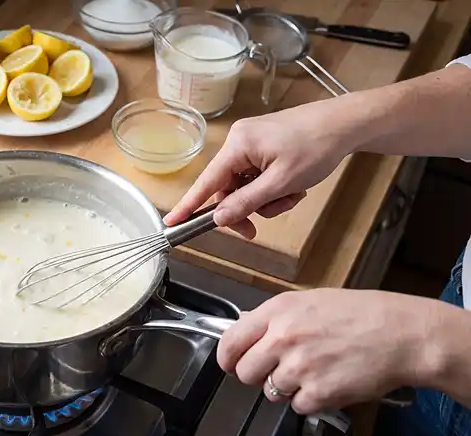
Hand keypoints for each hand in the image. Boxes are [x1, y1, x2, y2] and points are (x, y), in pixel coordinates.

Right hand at [164, 100, 356, 238]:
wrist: (346, 124)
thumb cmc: (317, 146)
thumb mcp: (281, 182)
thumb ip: (247, 202)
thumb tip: (219, 218)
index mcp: (238, 145)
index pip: (206, 182)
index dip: (188, 205)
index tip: (171, 222)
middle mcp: (239, 142)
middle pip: (227, 189)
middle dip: (245, 209)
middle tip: (256, 230)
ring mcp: (251, 143)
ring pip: (244, 187)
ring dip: (265, 200)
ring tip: (292, 195)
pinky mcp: (263, 146)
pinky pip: (256, 177)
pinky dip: (272, 189)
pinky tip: (293, 187)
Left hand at [218, 288, 442, 413]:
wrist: (402, 334)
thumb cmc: (362, 314)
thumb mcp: (310, 300)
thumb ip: (276, 316)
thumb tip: (247, 327)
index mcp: (278, 311)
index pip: (230, 341)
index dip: (228, 358)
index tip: (232, 364)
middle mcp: (283, 338)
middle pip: (245, 372)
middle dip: (258, 375)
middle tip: (278, 370)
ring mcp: (300, 367)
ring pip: (271, 392)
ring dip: (288, 387)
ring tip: (314, 371)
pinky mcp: (319, 392)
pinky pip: (299, 406)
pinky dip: (311, 400)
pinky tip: (328, 382)